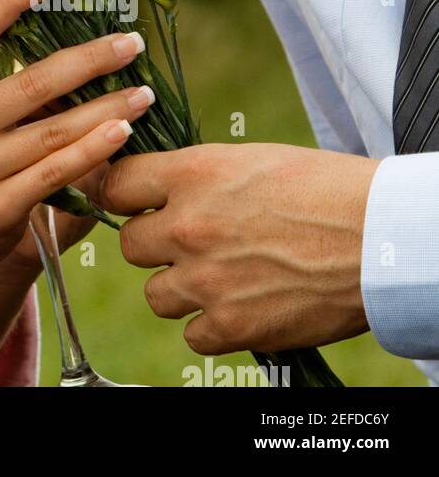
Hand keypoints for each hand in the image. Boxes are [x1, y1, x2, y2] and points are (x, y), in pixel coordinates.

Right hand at [0, 0, 153, 279]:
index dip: (10, 0)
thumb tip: (63, 29)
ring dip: (106, 108)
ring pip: (53, 131)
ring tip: (143, 93)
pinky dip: (94, 150)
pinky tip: (123, 133)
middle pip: (31, 83)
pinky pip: (57, 172)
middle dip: (88, 59)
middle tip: (130, 43)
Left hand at [92, 142, 380, 353]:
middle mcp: (188, 226)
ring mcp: (207, 279)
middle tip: (191, 245)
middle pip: (130, 245)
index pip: (115, 185)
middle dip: (156, 246)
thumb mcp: (246, 160)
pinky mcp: (233, 325)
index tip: (139, 204)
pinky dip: (213, 327)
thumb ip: (195, 176)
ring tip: (221, 277)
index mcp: (191, 174)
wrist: (379, 236)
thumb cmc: (321, 189)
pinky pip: (193, 335)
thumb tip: (159, 189)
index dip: (125, 196)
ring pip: (155, 294)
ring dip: (181, 289)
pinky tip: (240, 306)